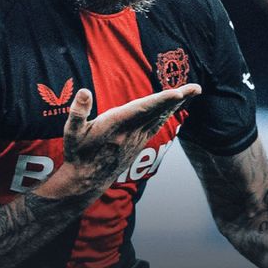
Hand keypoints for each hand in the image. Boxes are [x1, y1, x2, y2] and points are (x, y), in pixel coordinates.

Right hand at [47, 84, 200, 197]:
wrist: (87, 180)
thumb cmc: (78, 153)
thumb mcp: (71, 132)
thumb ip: (77, 111)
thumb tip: (84, 91)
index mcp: (115, 125)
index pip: (142, 110)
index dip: (160, 101)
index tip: (177, 93)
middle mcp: (130, 132)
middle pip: (157, 112)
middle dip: (177, 99)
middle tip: (196, 88)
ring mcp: (137, 139)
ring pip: (160, 118)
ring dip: (177, 105)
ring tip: (192, 92)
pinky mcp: (139, 143)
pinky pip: (157, 125)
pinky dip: (168, 113)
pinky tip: (175, 106)